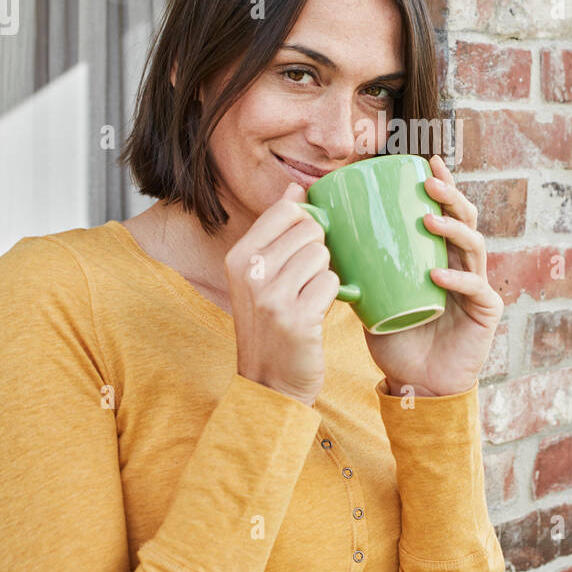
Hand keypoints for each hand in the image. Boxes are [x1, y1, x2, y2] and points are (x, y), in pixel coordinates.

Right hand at [224, 181, 341, 406]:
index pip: (286, 210)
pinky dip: (331, 297)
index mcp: (239, 256)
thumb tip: (297, 188)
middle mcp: (250, 272)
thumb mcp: (260, 275)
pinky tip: (314, 313)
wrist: (269, 382)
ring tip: (307, 299)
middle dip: (317, 253)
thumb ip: (277, 231)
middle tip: (304, 282)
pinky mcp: (297, 318)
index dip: (306, 223)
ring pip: (323, 255)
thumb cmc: (270, 324)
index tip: (303, 247)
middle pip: (310, 230)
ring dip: (324, 277)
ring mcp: (272, 296)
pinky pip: (332, 283)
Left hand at [363, 155, 503, 397]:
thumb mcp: (371, 298)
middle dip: (450, 196)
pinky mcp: (485, 311)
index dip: (442, 184)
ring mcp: (477, 286)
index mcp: (439, 256)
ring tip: (429, 221)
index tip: (426, 161)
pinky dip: (457, 279)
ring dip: (453, 229)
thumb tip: (320, 239)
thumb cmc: (396, 339)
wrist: (417, 385)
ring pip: (475, 246)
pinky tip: (437, 275)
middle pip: (466, 219)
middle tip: (429, 183)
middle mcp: (462, 265)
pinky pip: (475, 288)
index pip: (445, 212)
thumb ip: (356, 271)